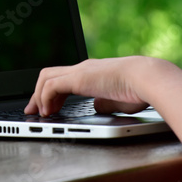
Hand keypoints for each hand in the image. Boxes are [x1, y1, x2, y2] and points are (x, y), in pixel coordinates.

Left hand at [24, 56, 181, 116]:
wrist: (149, 78)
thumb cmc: (140, 90)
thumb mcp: (118, 101)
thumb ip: (104, 103)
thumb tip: (96, 108)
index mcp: (92, 72)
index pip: (63, 78)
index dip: (51, 93)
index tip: (47, 107)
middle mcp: (83, 68)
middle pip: (49, 74)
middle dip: (37, 93)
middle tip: (33, 110)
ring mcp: (80, 71)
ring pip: (46, 77)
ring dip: (38, 96)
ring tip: (38, 113)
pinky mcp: (79, 78)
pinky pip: (51, 85)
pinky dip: (45, 98)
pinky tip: (47, 111)